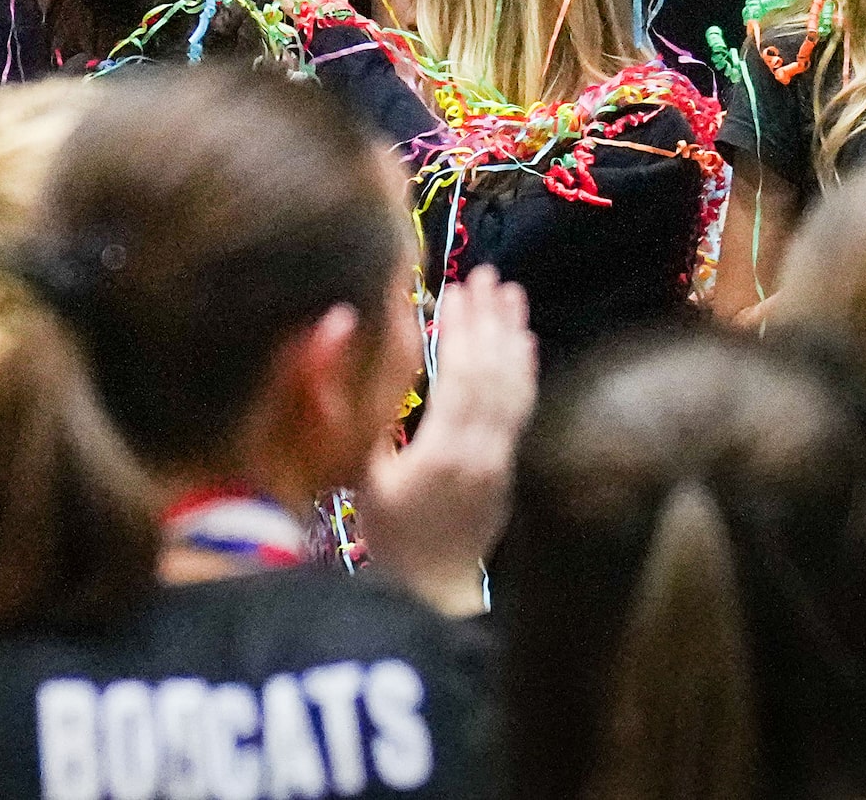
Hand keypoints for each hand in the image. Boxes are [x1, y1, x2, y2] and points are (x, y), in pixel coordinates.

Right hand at [351, 267, 534, 616]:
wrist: (425, 591)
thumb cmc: (379, 534)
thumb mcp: (354, 476)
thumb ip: (351, 412)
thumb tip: (342, 351)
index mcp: (440, 455)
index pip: (459, 377)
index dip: (459, 330)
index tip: (453, 288)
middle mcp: (480, 455)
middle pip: (492, 375)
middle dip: (488, 320)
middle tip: (486, 274)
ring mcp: (500, 463)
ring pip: (514, 388)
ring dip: (512, 336)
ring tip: (511, 293)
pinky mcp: (507, 470)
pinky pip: (522, 412)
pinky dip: (524, 372)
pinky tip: (524, 343)